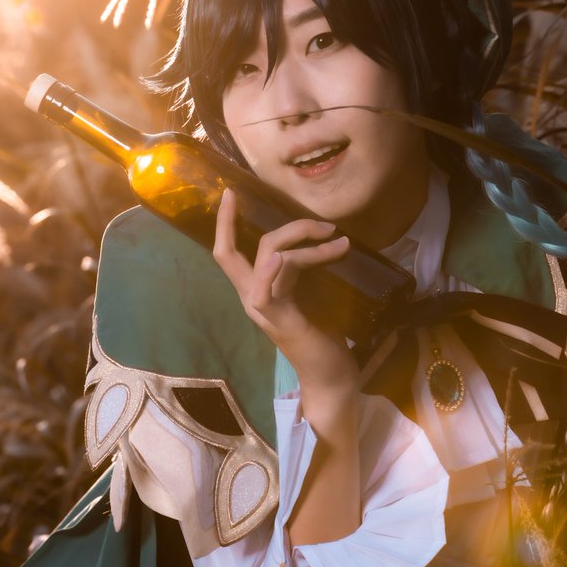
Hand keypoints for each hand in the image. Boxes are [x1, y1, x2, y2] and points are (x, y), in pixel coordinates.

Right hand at [212, 189, 358, 393]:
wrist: (330, 375)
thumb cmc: (321, 335)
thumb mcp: (307, 293)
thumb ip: (299, 269)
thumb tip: (313, 237)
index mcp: (256, 290)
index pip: (227, 253)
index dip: (224, 223)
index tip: (230, 192)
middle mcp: (251, 297)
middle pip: (234, 250)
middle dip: (268, 224)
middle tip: (322, 223)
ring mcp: (261, 309)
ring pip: (270, 256)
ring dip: (307, 241)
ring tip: (342, 242)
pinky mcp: (278, 319)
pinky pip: (267, 287)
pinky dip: (275, 266)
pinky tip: (296, 254)